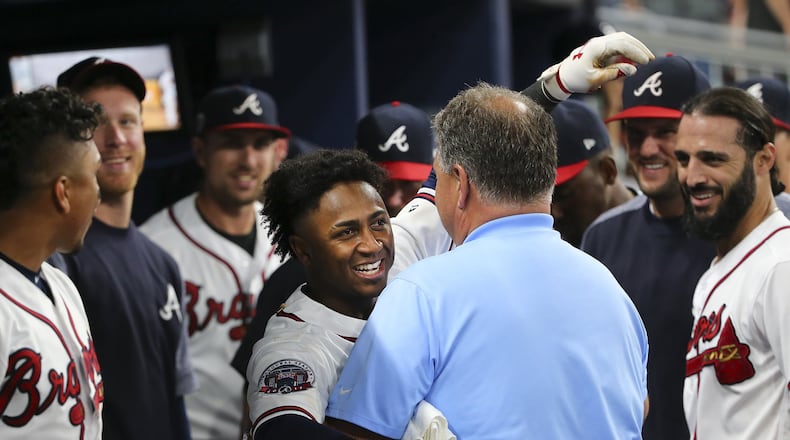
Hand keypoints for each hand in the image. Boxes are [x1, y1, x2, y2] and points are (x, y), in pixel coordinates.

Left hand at [537, 31, 654, 100]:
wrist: (563, 77)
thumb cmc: (577, 79)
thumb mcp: (595, 79)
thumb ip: (614, 73)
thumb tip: (633, 69)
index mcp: (596, 48)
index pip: (622, 45)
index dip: (636, 53)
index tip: (647, 62)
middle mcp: (598, 42)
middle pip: (624, 39)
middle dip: (639, 48)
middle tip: (651, 59)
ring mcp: (600, 43)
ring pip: (622, 39)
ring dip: (635, 47)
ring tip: (646, 58)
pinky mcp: (601, 47)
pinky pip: (618, 44)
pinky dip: (628, 49)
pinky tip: (635, 58)